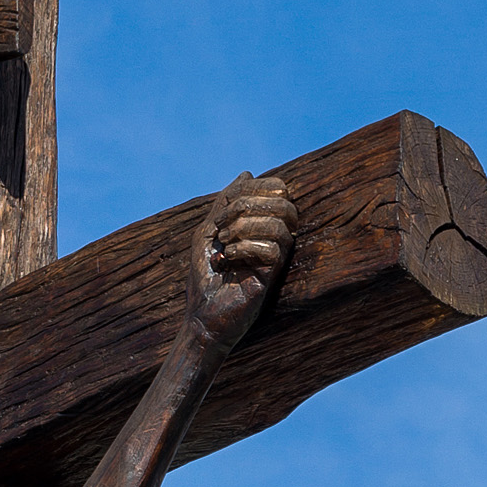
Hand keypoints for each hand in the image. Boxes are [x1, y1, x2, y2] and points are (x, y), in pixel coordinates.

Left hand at [191, 175, 292, 346]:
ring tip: (225, 243)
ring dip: (243, 227)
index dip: (253, 189)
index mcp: (263, 223)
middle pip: (284, 202)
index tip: (222, 210)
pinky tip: (229, 260)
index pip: (279, 189)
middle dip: (246, 205)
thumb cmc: (205, 275)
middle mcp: (275, 238)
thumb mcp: (210, 228)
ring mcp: (276, 257)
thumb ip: (227, 201)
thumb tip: (248, 173)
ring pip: (280, 224)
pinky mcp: (272, 276)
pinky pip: (273, 248)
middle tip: (222, 226)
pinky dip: (244, 248)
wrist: (203, 313)